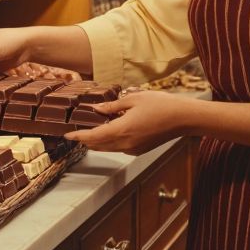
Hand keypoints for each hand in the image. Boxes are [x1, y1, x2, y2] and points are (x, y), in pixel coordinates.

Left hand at [65, 91, 188, 154]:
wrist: (182, 118)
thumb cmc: (160, 105)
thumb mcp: (133, 99)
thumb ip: (112, 106)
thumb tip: (96, 109)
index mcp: (122, 130)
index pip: (93, 136)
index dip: (78, 136)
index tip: (67, 135)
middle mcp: (126, 143)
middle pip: (98, 145)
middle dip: (85, 140)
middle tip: (75, 132)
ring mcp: (133, 148)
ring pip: (108, 148)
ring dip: (97, 142)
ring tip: (89, 132)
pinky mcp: (140, 150)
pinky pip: (119, 148)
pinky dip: (110, 142)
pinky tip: (110, 132)